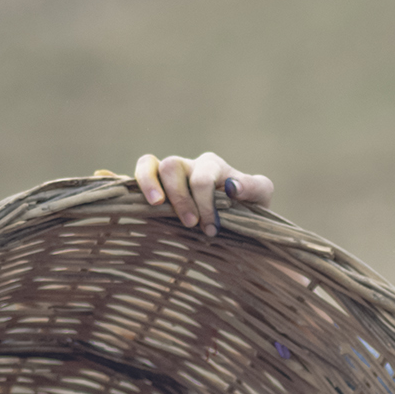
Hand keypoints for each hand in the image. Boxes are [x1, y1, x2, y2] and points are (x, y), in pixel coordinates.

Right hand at [133, 152, 273, 236]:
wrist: (238, 221)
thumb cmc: (249, 207)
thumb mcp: (261, 196)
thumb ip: (253, 187)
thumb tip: (231, 187)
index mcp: (213, 166)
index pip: (202, 178)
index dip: (205, 204)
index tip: (211, 229)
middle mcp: (189, 166)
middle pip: (172, 166)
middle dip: (180, 198)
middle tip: (191, 225)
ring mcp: (170, 175)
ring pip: (150, 164)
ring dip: (150, 185)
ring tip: (157, 206)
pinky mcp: (156, 186)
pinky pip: (140, 173)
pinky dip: (134, 183)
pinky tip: (134, 198)